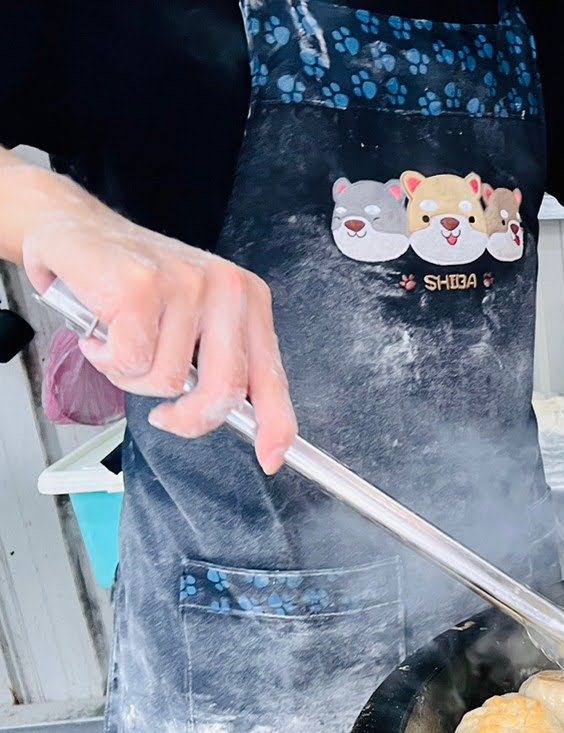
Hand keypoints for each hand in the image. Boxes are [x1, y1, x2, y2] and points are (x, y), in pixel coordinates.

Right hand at [9, 164, 296, 472]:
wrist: (74, 230)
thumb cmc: (132, 284)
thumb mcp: (192, 325)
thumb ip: (219, 367)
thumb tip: (246, 423)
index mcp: (248, 300)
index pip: (271, 376)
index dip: (275, 425)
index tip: (271, 458)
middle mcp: (227, 289)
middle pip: (225, 388)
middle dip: (190, 418)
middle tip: (165, 416)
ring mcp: (187, 284)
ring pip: (170, 381)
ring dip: (133, 378)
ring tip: (121, 344)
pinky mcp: (142, 285)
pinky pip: (130, 361)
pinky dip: (107, 359)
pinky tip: (101, 334)